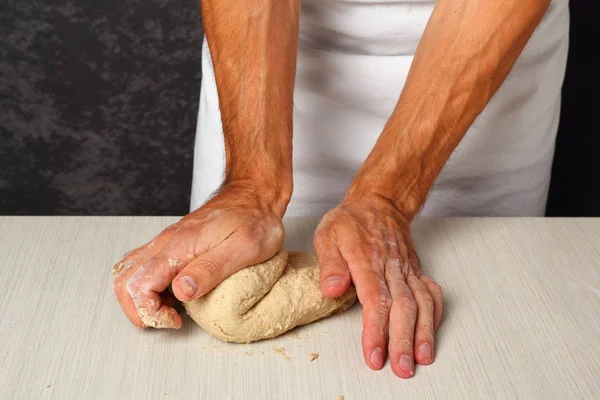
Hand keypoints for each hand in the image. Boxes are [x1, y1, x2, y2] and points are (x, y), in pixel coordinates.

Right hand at [111, 182, 286, 328]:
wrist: (255, 194)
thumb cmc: (255, 220)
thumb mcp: (244, 248)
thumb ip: (210, 269)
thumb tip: (181, 292)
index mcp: (180, 246)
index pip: (139, 285)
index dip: (151, 311)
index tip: (175, 319)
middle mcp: (167, 242)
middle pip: (124, 281)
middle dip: (139, 309)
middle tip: (168, 319)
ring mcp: (168, 241)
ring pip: (129, 272)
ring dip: (141, 298)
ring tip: (169, 308)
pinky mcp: (174, 243)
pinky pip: (144, 265)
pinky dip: (149, 286)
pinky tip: (172, 293)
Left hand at [314, 194, 442, 377]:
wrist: (378, 204)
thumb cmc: (351, 222)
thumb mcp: (328, 235)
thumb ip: (330, 264)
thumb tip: (332, 290)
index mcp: (367, 259)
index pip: (375, 299)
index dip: (376, 329)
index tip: (375, 354)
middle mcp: (392, 266)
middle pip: (403, 306)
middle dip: (403, 340)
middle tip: (401, 367)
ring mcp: (407, 270)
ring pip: (421, 302)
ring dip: (423, 332)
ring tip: (421, 358)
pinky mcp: (416, 272)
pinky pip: (431, 293)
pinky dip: (434, 314)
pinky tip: (431, 333)